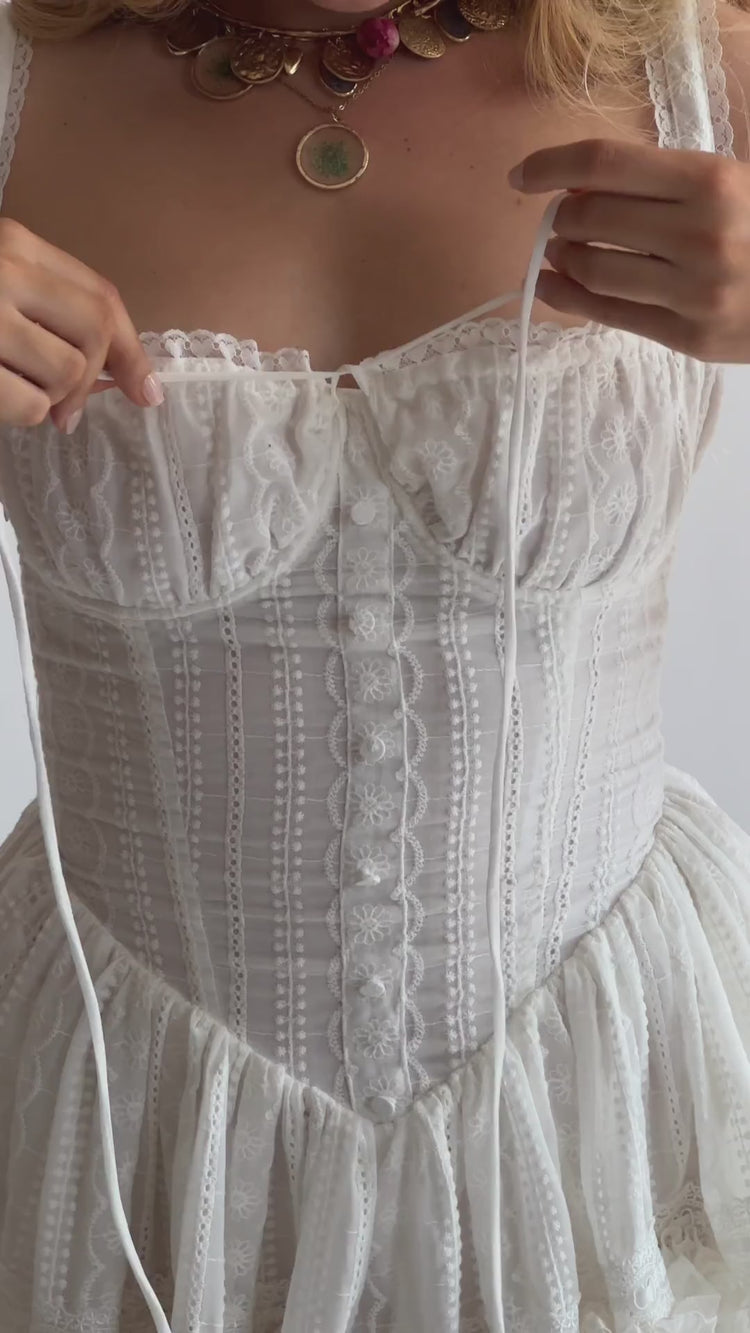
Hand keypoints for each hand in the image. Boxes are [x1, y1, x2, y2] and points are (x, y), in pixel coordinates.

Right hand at [0, 217, 162, 432]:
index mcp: (16, 243)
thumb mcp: (4, 281)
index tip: (146, 391)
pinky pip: (32, 406)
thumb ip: (54, 309)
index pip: (101, 297)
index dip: (132, 350)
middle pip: (96, 332)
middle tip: (68, 412)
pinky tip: (0, 400)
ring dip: (52, 399)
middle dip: (92, 378)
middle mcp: (7, 271)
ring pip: (68, 372)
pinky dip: (24, 415)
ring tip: (17, 389)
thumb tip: (130, 380)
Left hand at [507, 137, 749, 362]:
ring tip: (559, 255)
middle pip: (590, 218)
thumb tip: (577, 190)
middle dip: (561, 218)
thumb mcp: (728, 185)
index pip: (605, 164)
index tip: (522, 175)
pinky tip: (551, 287)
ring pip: (592, 270)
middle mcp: (700, 235)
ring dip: (560, 260)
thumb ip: (660, 185)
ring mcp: (693, 292)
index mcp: (711, 182)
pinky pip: (610, 315)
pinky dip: (568, 299)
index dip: (551, 165)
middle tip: (559, 221)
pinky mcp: (689, 337)